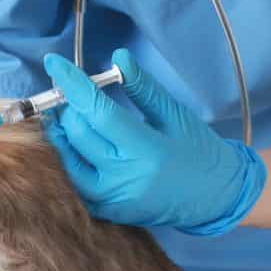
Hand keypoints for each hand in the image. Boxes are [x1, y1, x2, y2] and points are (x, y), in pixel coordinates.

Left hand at [42, 49, 265, 235]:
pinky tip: (74, 143)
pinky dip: (69, 159)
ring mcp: (114, 199)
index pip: (99, 112)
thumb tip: (118, 57)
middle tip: (72, 92)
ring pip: (68, 161)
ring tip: (68, 114)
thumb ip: (144, 88)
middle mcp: (126, 177)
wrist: (215, 196)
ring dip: (62, 134)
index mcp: (148, 150)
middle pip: (80, 134)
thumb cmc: (199, 151)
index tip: (55, 63)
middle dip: (69, 107)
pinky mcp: (108, 212)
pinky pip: (75, 183)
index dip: (74, 85)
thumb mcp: (176, 115)